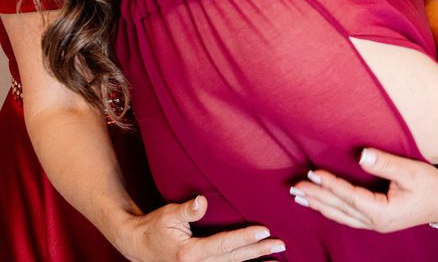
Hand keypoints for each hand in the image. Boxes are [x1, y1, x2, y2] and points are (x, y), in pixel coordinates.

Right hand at [116, 196, 283, 261]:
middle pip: (233, 259)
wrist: (137, 246)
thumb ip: (187, 210)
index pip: (224, 244)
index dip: (245, 238)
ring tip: (277, 259)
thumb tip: (202, 201)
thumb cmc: (153, 227)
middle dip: (258, 251)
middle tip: (281, 244)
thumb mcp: (167, 215)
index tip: (265, 231)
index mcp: (190, 253)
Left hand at [291, 149, 437, 231]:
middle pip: (339, 209)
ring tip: (301, 197)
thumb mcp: (410, 171)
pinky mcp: (377, 220)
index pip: (349, 196)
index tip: (313, 173)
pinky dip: (332, 209)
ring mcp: (375, 224)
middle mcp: (375, 222)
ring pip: (341, 216)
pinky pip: (348, 216)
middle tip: (295, 188)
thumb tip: (361, 155)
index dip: (330, 185)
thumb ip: (385, 163)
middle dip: (316, 198)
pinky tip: (322, 203)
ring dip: (320, 205)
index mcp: (382, 212)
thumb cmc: (431, 186)